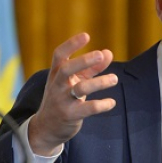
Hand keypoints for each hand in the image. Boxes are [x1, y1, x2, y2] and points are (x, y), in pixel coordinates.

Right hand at [28, 32, 116, 155]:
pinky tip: (111, 102)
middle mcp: (57, 85)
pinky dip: (102, 105)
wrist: (47, 127)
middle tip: (100, 54)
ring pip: (80, 89)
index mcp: (56, 73)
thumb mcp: (75, 81)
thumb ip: (91, 67)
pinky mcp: (70, 115)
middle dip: (83, 61)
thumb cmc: (64, 97)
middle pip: (66, 69)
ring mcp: (62, 100)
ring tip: (114, 78)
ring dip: (99, 83)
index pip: (59, 55)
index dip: (71, 44)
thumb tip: (108, 53)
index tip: (86, 35)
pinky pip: (88, 109)